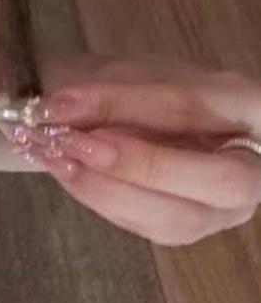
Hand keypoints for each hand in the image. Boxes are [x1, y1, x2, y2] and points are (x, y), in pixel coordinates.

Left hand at [19, 53, 260, 245]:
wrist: (117, 111)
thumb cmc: (133, 86)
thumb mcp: (121, 73)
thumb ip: (105, 95)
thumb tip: (61, 111)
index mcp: (249, 107)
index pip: (199, 108)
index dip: (132, 106)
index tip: (65, 104)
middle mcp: (252, 164)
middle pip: (221, 181)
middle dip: (144, 166)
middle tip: (77, 144)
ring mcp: (223, 206)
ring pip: (183, 217)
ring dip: (112, 190)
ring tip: (60, 159)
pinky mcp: (186, 229)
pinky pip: (150, 228)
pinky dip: (101, 200)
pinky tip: (66, 173)